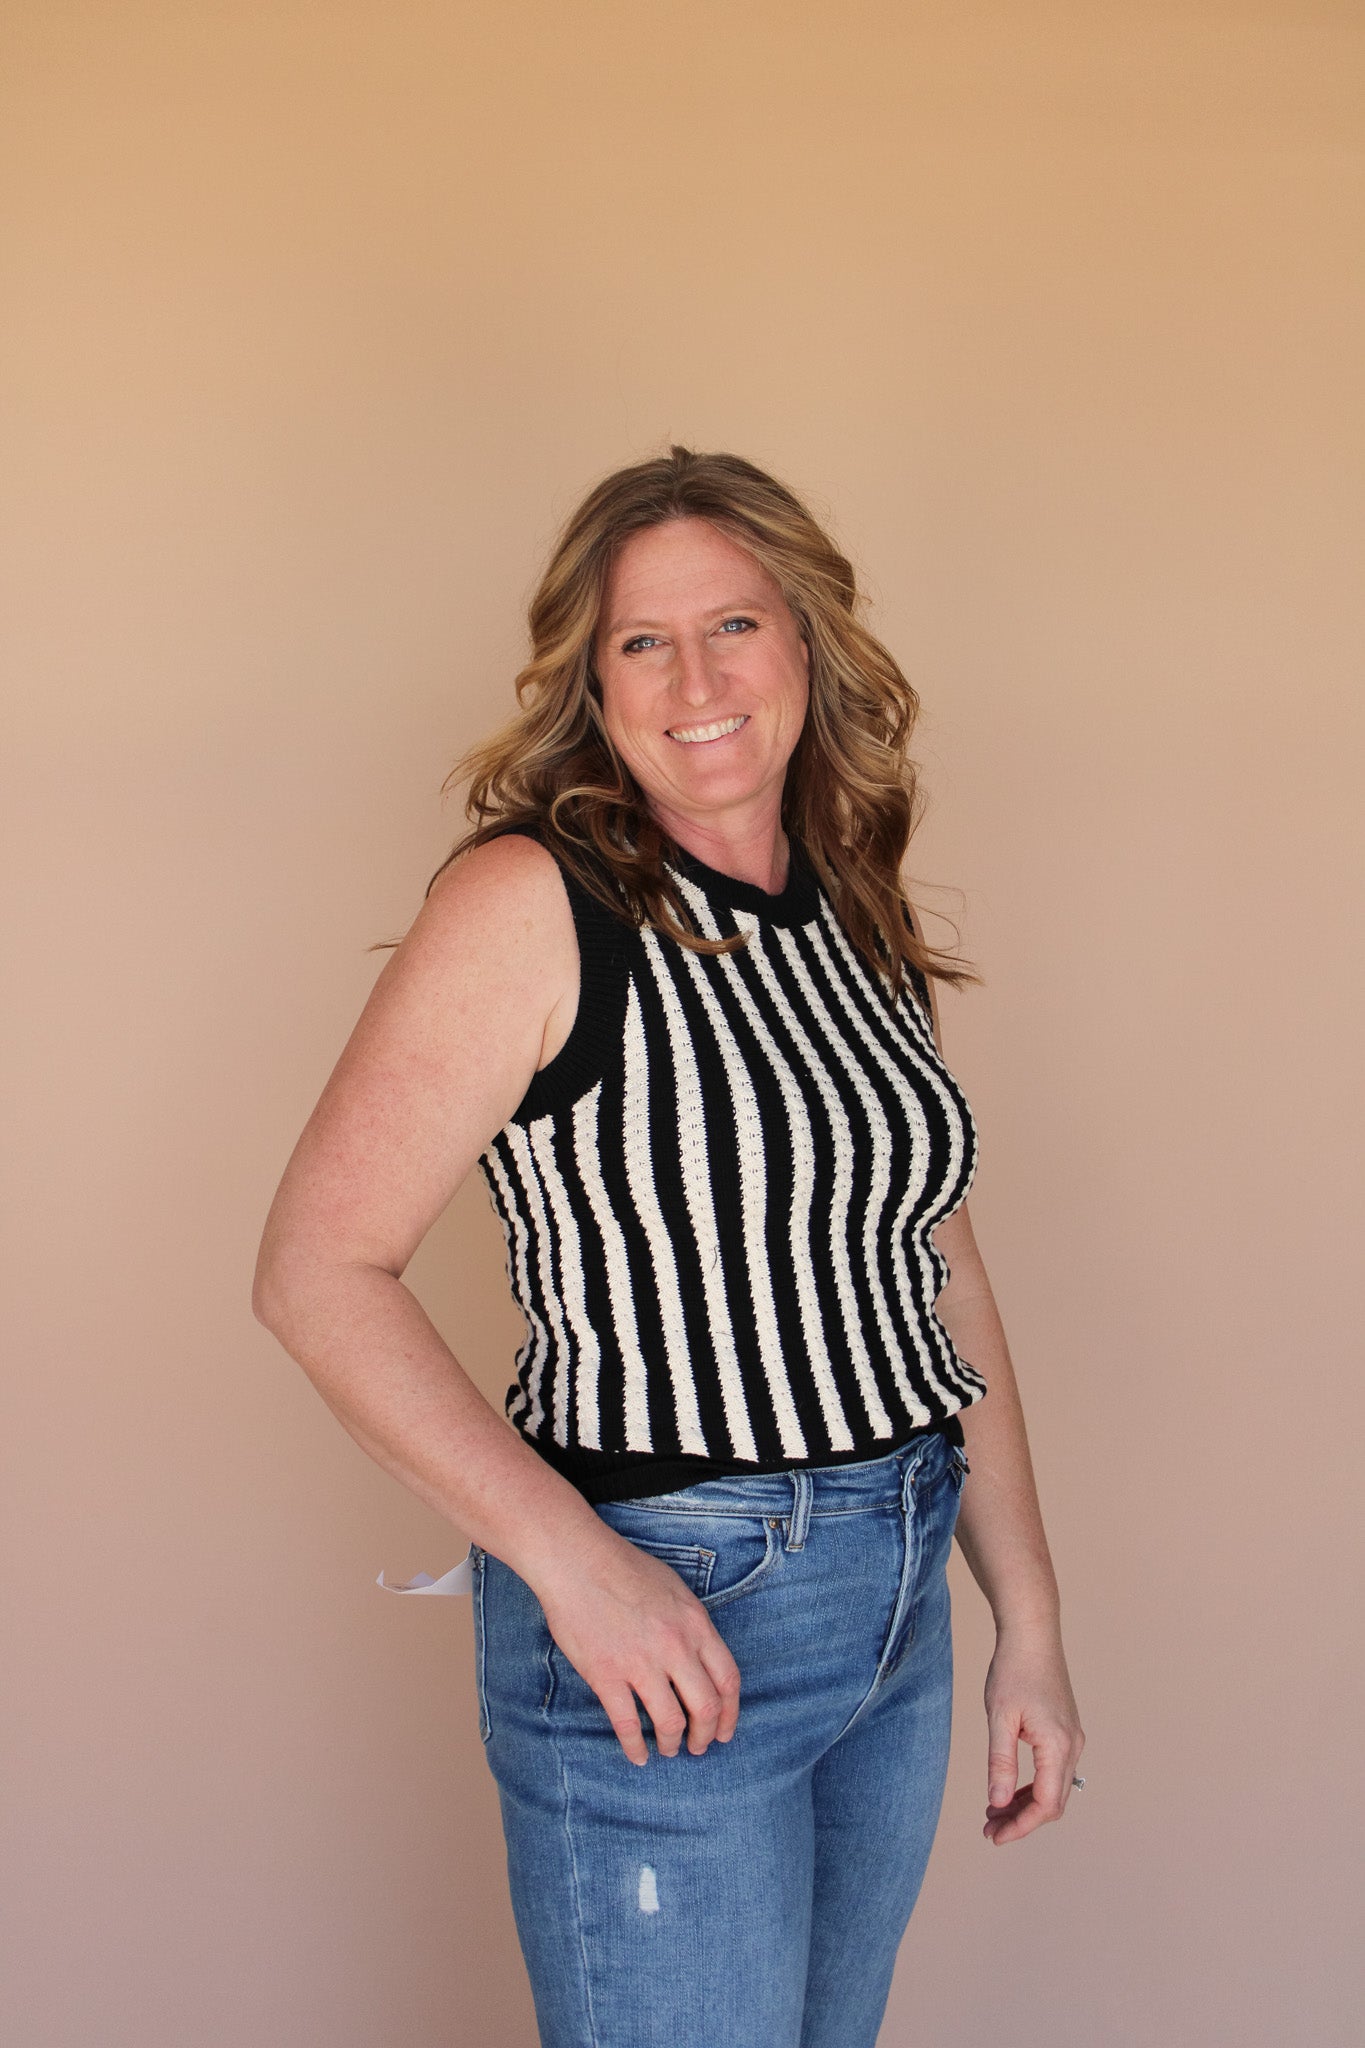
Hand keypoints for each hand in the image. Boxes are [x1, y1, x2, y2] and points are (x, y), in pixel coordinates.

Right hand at [531, 1530, 741, 1766]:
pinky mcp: (607, 1675)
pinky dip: (635, 1747)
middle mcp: (675, 1647)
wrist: (578, 1561)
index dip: (730, 1713)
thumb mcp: (675, 1589)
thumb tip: (700, 1656)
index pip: (727, 1680)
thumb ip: (692, 1625)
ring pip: (670, 1722)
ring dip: (672, 1743)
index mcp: (695, 1624)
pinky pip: (627, 1724)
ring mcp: (641, 1663)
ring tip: (669, 1749)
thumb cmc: (624, 1568)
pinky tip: (637, 1756)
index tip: (724, 1730)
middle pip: (705, 1707)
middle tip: (698, 1748)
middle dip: (705, 1736)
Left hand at [981, 1622, 1084, 1844]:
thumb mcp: (1000, 1718)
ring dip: (1026, 1804)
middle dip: (1022, 1820)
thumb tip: (999, 1803)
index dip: (1020, 1826)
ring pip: (1054, 1788)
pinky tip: (1010, 1788)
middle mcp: (1072, 1746)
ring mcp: (1072, 1738)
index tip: (994, 1836)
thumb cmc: (1013, 1671)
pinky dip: (1033, 1786)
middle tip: (989, 1828)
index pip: (1045, 1804)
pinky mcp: (1065, 1731)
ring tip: (994, 1812)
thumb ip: (1000, 1762)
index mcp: (1057, 1746)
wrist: (1032, 1635)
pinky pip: (1054, 1771)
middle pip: (1053, 1802)